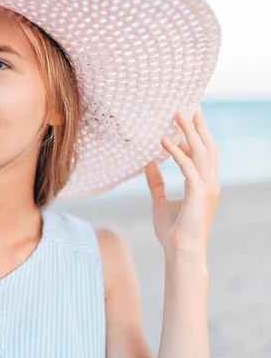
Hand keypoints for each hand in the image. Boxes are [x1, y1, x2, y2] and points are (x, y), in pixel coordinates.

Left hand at [145, 110, 220, 259]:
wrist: (180, 251)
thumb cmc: (171, 231)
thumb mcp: (159, 202)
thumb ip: (156, 182)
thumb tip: (148, 163)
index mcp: (203, 184)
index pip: (202, 153)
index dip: (194, 135)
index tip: (184, 119)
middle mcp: (209, 182)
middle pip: (206, 147)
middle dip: (198, 126)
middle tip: (188, 106)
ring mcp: (207, 187)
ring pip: (200, 152)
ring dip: (188, 132)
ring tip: (177, 114)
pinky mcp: (199, 192)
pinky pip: (187, 166)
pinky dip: (176, 151)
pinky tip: (163, 140)